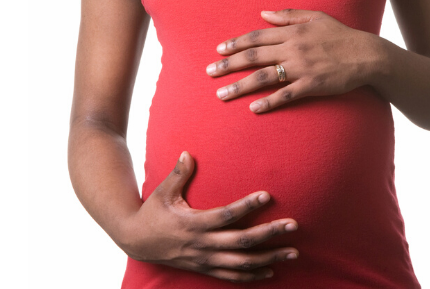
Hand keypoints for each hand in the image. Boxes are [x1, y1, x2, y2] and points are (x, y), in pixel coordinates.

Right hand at [119, 151, 298, 282]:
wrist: (136, 241)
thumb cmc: (152, 212)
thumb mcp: (162, 192)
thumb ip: (178, 174)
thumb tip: (187, 153)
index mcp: (193, 223)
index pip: (226, 214)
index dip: (247, 206)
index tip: (267, 195)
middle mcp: (202, 244)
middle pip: (242, 241)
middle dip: (269, 234)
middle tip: (292, 225)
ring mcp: (205, 259)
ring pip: (242, 262)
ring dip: (269, 258)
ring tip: (292, 252)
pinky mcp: (205, 268)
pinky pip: (232, 276)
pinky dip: (252, 275)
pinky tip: (271, 271)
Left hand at [205, 9, 384, 112]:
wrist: (367, 55)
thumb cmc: (340, 35)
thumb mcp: (315, 17)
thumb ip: (287, 15)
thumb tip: (262, 12)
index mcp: (292, 32)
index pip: (256, 37)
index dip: (235, 44)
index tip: (218, 51)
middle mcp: (293, 49)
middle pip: (253, 57)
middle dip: (228, 65)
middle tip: (209, 72)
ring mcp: (301, 68)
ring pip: (264, 77)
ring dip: (240, 86)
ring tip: (222, 94)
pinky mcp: (311, 86)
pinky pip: (285, 95)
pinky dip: (269, 102)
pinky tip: (253, 109)